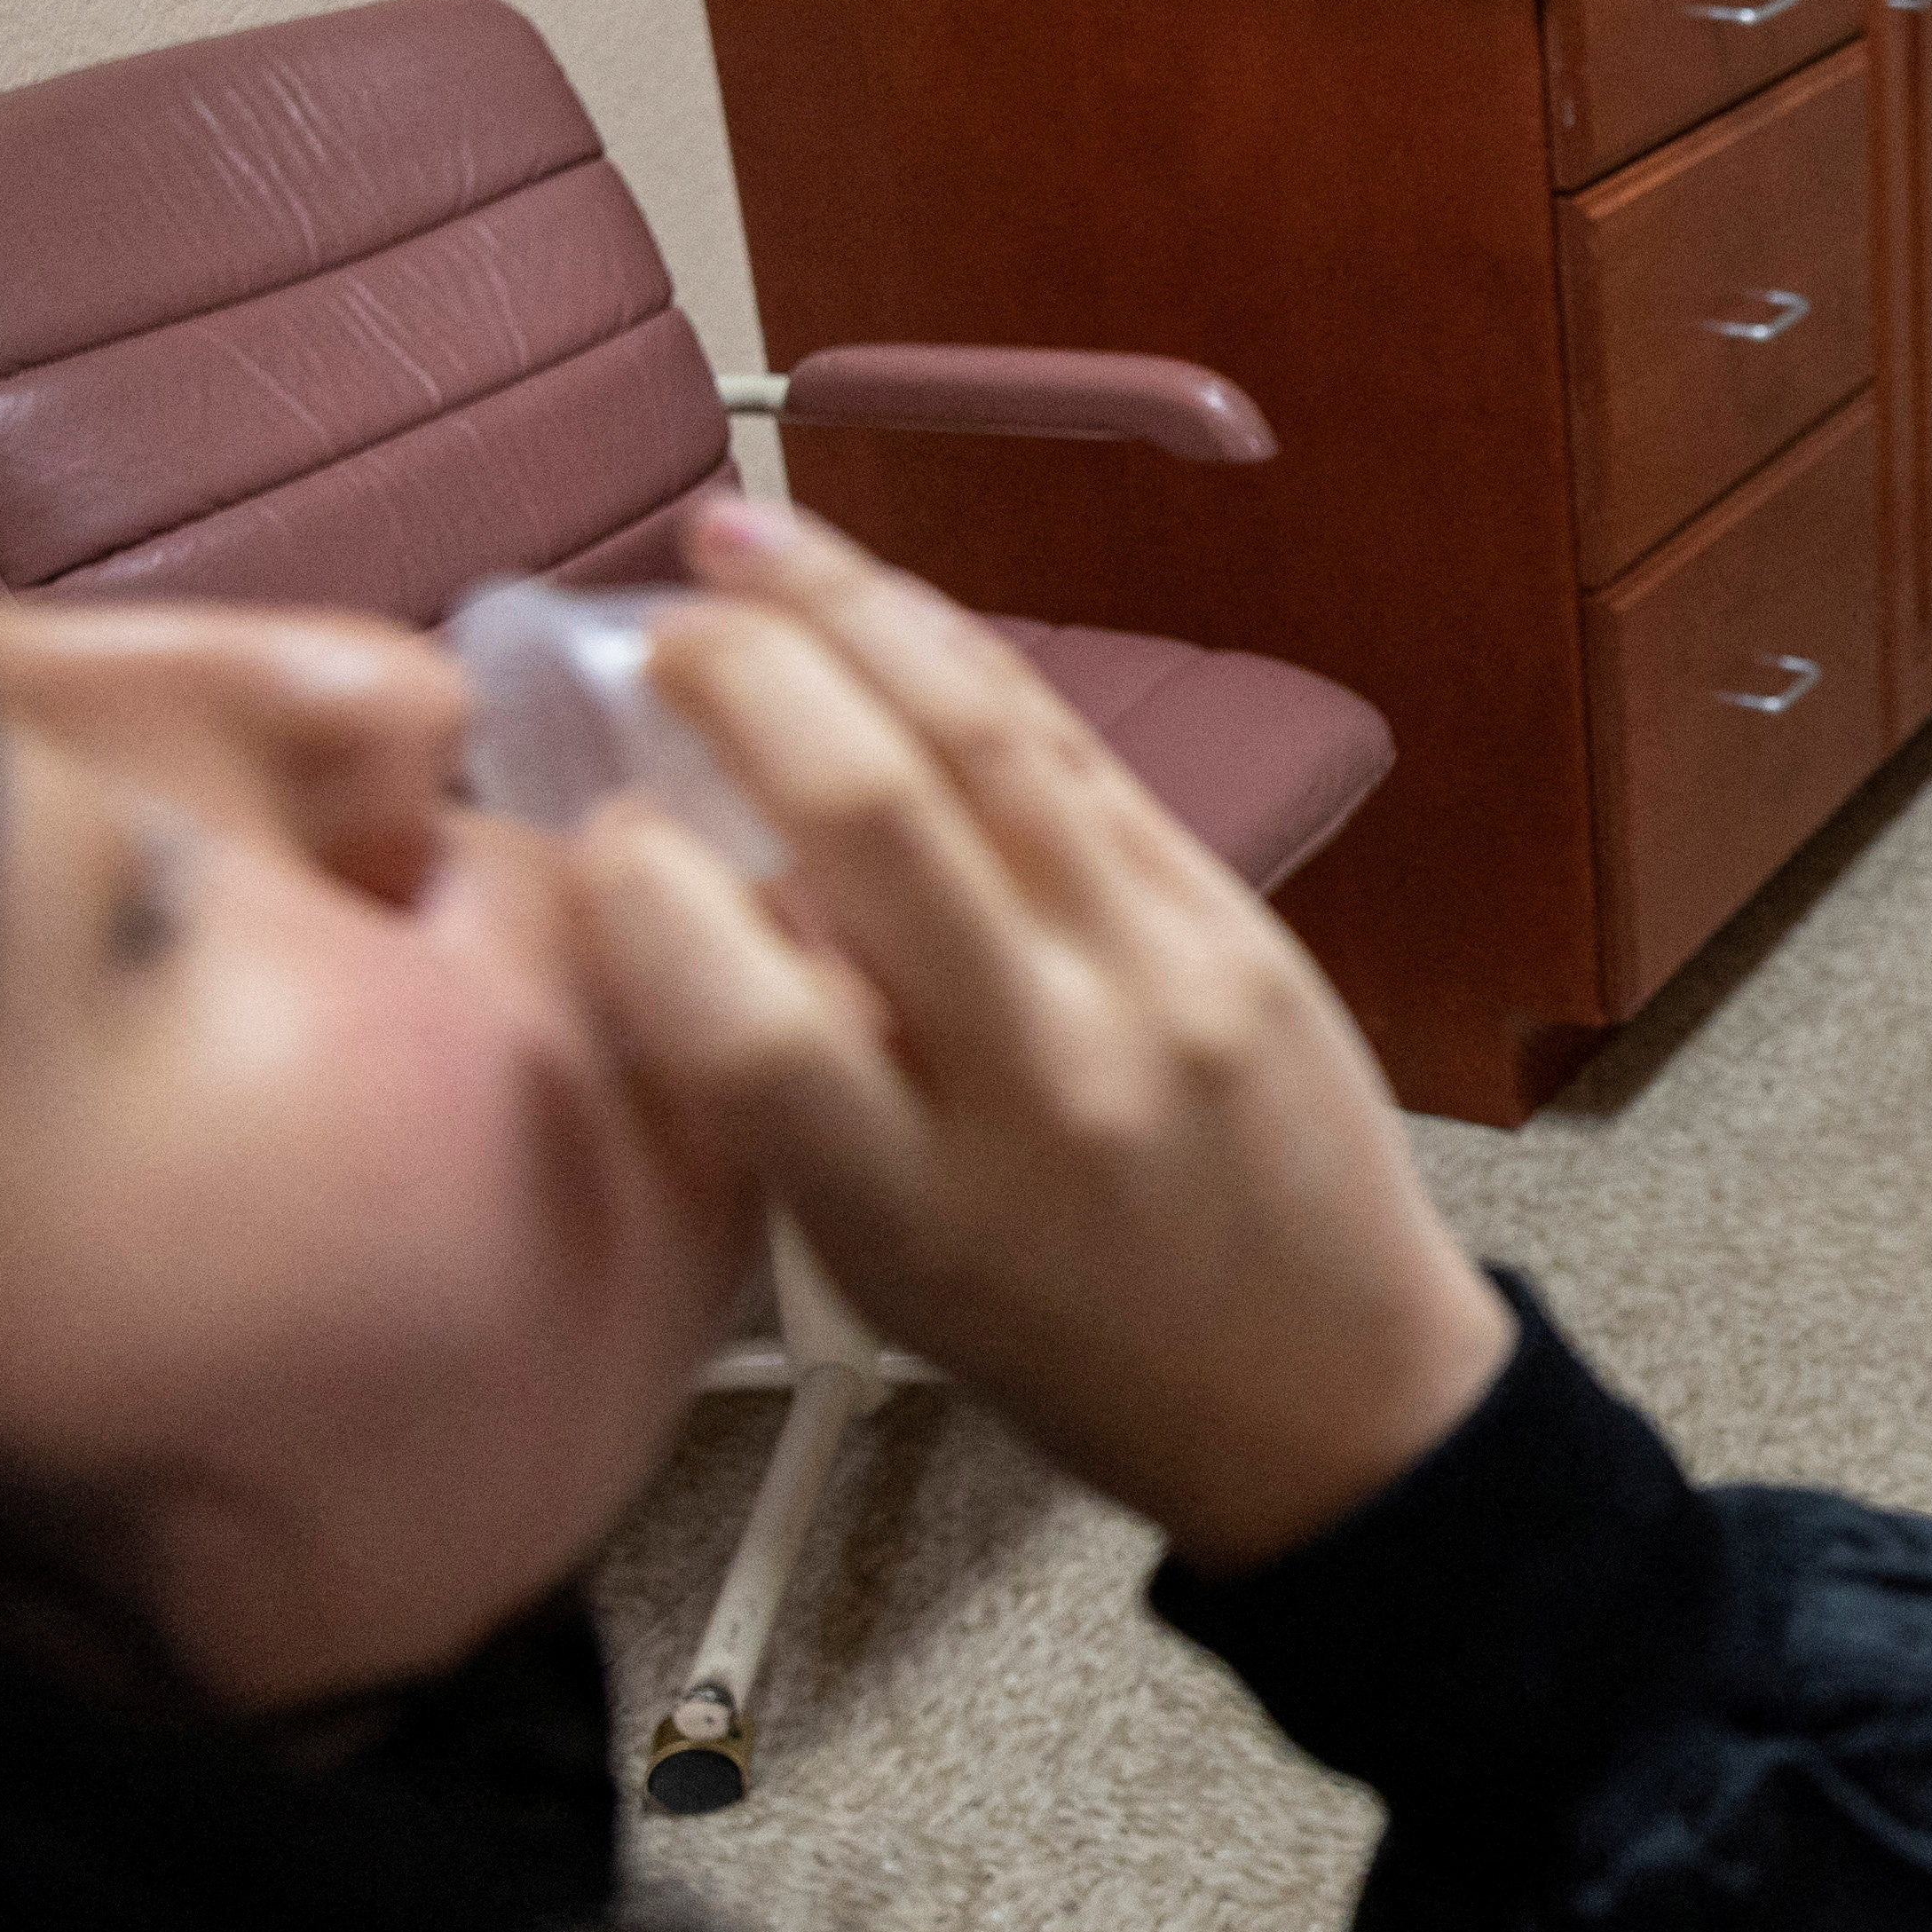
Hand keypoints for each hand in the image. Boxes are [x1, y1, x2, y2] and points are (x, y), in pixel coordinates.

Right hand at [574, 498, 1510, 1573]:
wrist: (1331, 1391)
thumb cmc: (1075, 1344)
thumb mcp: (885, 1271)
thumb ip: (794, 1090)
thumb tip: (703, 877)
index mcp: (922, 1209)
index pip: (744, 1016)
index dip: (641, 897)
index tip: (599, 835)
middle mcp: (1049, 1081)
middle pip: (876, 820)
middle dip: (748, 680)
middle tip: (661, 618)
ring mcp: (1163, 983)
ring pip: (994, 744)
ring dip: (858, 614)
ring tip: (747, 541)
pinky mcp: (1239, 923)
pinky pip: (1085, 761)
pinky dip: (973, 672)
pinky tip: (891, 617)